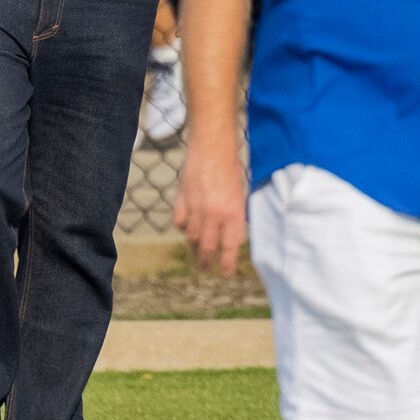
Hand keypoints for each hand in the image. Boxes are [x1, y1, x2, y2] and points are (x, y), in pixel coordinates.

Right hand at [172, 128, 248, 273]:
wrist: (212, 146)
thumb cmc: (230, 167)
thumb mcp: (241, 194)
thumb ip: (237, 216)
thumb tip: (235, 237)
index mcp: (232, 213)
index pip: (229, 247)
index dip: (226, 264)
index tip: (224, 273)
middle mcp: (214, 214)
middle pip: (206, 247)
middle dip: (205, 261)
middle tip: (204, 268)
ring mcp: (195, 207)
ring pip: (190, 236)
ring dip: (193, 245)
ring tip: (195, 250)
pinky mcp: (181, 199)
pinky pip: (179, 222)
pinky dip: (182, 227)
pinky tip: (185, 227)